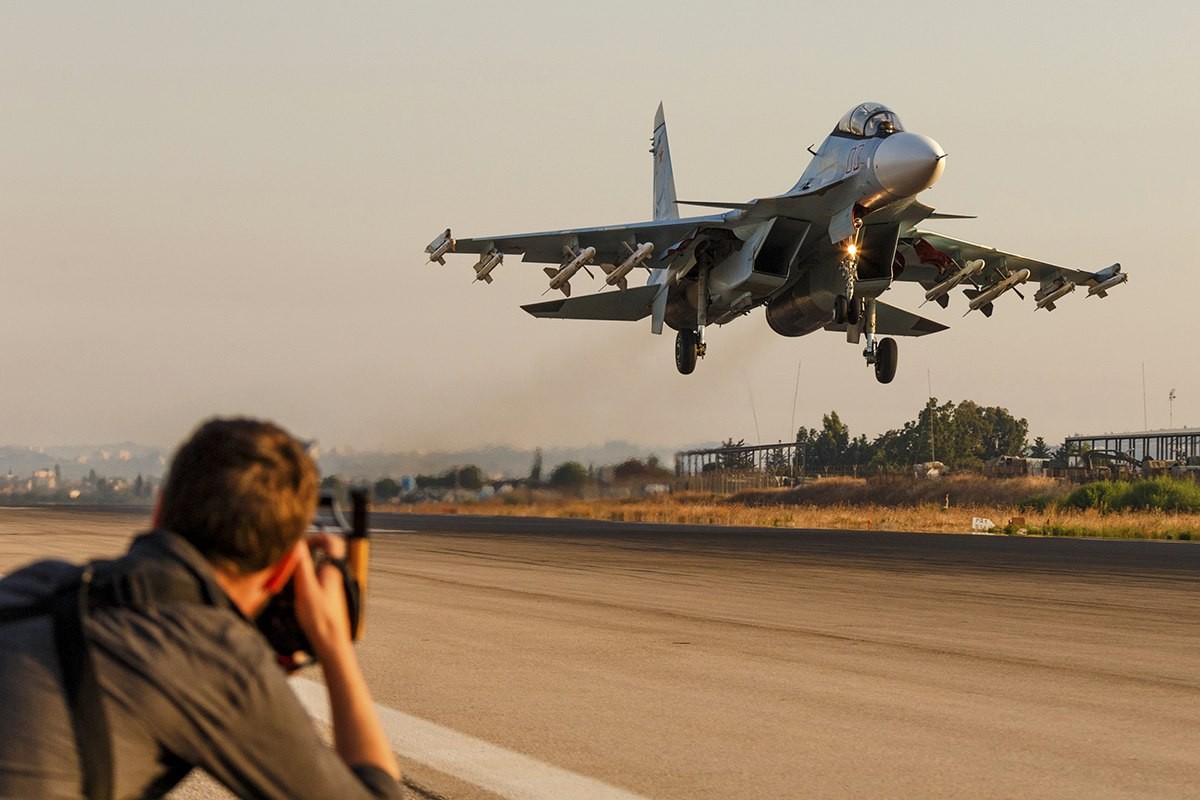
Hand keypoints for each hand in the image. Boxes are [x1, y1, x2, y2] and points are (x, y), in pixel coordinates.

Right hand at [292, 533, 351, 658]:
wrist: (330, 642)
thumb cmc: (321, 619)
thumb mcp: (306, 589)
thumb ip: (302, 565)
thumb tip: (297, 543)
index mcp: (333, 569)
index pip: (333, 541)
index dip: (318, 536)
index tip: (301, 540)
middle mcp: (334, 574)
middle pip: (325, 551)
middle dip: (308, 548)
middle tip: (292, 552)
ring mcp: (331, 584)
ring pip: (319, 564)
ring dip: (304, 563)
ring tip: (288, 568)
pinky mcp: (326, 595)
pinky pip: (316, 577)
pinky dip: (304, 576)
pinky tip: (293, 585)